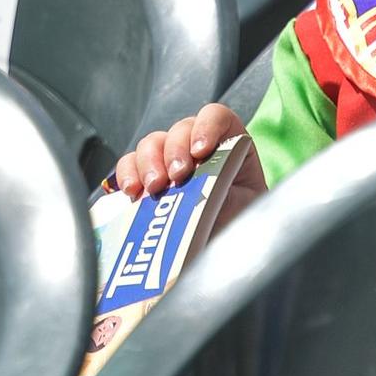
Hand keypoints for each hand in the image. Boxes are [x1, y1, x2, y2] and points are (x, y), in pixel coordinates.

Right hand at [112, 103, 268, 223]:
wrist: (221, 257)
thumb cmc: (239, 230)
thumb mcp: (247, 210)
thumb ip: (236, 195)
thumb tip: (218, 194)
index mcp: (228, 146)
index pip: (215, 117)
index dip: (206, 127)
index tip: (201, 151)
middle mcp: (196, 150)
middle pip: (179, 130)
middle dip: (174, 150)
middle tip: (177, 177)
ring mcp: (168, 163)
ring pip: (151, 143)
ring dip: (149, 162)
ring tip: (154, 188)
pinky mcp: (145, 182)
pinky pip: (129, 165)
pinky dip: (128, 174)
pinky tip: (133, 192)